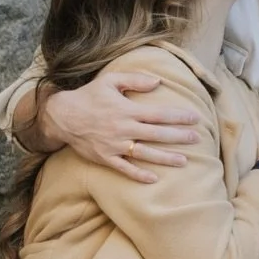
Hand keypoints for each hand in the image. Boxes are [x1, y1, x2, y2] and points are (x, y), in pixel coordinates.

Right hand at [40, 71, 200, 182]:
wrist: (62, 116)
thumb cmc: (88, 96)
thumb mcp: (110, 80)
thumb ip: (135, 79)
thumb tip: (158, 82)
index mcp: (127, 110)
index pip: (159, 114)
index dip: (179, 116)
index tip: (195, 118)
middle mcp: (123, 129)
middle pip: (157, 134)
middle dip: (179, 136)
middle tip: (197, 138)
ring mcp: (115, 146)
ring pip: (145, 154)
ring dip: (166, 158)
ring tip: (184, 161)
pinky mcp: (105, 158)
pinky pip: (125, 169)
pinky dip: (139, 175)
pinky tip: (154, 178)